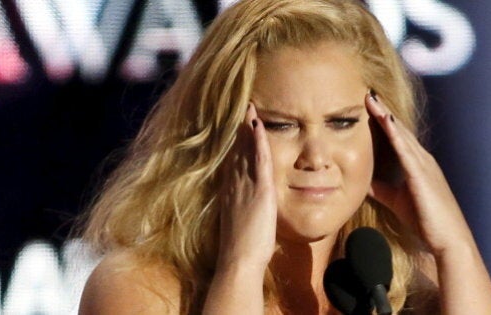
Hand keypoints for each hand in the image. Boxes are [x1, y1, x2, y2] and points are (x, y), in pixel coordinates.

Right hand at [217, 104, 276, 271]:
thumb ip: (241, 211)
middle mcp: (234, 185)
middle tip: (243, 107)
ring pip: (245, 150)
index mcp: (230, 193)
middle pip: (236, 150)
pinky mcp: (259, 191)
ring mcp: (245, 186)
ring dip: (248, 128)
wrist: (238, 261)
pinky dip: (258, 142)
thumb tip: (244, 208)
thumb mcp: (240, 224)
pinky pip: (259, 161)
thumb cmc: (241, 249)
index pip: (233, 161)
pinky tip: (259, 126)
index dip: (235, 142)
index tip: (238, 126)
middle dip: (239, 129)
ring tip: (250, 107)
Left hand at [365, 92, 474, 256]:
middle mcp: (422, 159)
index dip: (382, 120)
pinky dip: (394, 133)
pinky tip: (384, 120)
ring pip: (401, 134)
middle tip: (367, 92)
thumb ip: (381, 189)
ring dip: (386, 115)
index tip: (368, 105)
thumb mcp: (397, 200)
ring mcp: (424, 165)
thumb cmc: (426, 221)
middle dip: (382, 110)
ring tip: (371, 99)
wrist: (448, 239)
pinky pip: (406, 149)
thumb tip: (363, 181)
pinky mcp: (422, 175)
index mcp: (416, 164)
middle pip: (398, 129)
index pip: (397, 136)